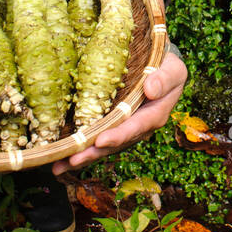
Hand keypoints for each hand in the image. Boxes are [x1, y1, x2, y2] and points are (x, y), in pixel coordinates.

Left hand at [51, 51, 187, 174]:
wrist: (157, 66)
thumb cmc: (165, 67)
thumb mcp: (172, 69)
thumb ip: (164, 79)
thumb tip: (150, 89)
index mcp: (154, 115)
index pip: (135, 127)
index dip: (118, 135)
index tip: (101, 140)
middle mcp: (137, 128)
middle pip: (114, 144)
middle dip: (93, 152)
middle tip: (73, 160)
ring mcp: (122, 129)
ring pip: (101, 146)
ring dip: (81, 156)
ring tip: (59, 165)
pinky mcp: (110, 126)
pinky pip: (94, 139)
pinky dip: (78, 149)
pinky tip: (59, 159)